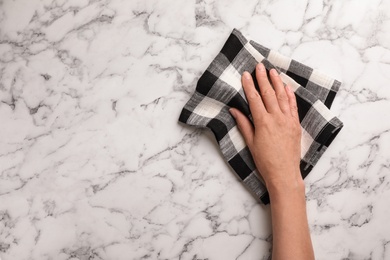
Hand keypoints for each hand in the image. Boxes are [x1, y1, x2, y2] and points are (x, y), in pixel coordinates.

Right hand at [229, 63, 302, 193]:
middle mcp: (277, 118)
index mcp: (263, 123)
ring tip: (273, 71)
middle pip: (269, 94)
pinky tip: (287, 87)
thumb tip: (234, 110)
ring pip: (282, 97)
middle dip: (263, 79)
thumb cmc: (265, 161)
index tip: (246, 74)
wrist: (284, 174)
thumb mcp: (250, 143)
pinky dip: (290, 95)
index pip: (255, 99)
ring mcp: (288, 121)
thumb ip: (243, 124)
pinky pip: (293, 106)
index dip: (249, 85)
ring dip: (277, 82)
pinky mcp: (296, 125)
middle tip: (260, 66)